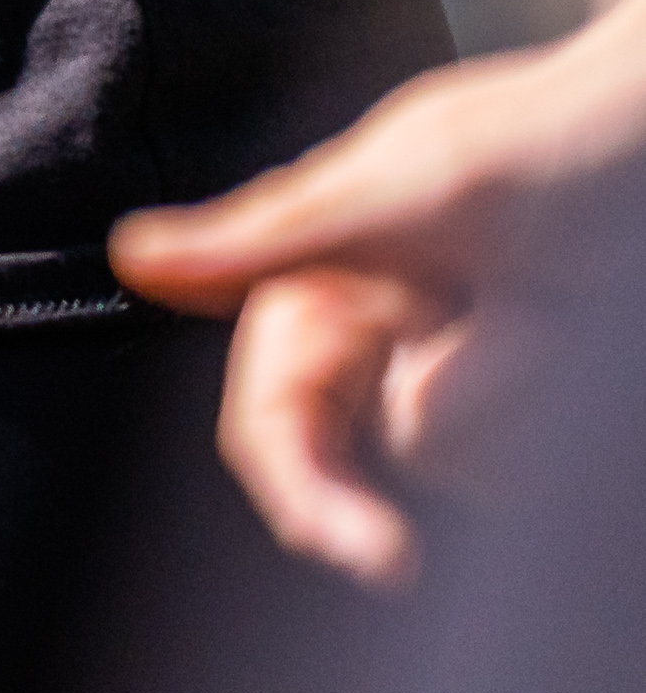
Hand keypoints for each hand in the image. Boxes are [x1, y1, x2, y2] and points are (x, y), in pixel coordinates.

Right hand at [109, 0, 645, 583]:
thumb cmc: (537, 143)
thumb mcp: (408, 187)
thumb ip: (270, 231)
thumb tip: (132, 256)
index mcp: (319, 274)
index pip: (272, 410)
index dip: (297, 484)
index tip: (359, 546)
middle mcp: (377, 331)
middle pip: (349, 457)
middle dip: (401, 460)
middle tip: (404, 549)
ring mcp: (452, 369)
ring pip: (452, 459)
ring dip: (509, 396)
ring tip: (546, 309)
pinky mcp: (518, 405)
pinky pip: (510, 459)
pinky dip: (539, 402)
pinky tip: (559, 326)